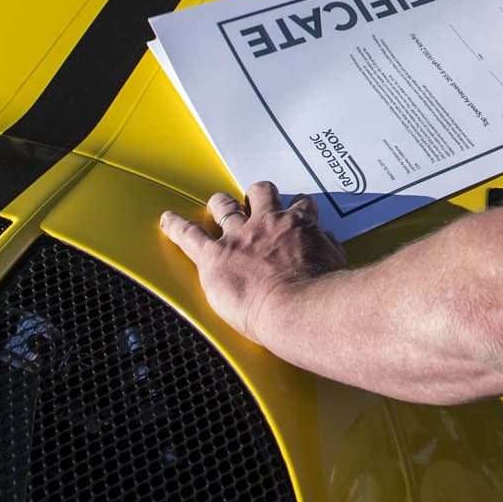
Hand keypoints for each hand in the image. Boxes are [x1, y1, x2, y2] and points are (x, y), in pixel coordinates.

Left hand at [160, 182, 346, 342]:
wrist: (296, 307)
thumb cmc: (320, 291)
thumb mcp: (336, 263)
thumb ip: (329, 248)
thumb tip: (329, 241)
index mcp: (297, 225)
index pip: (299, 205)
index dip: (297, 207)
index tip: (297, 212)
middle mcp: (267, 223)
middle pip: (260, 194)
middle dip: (257, 195)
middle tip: (255, 200)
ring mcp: (238, 237)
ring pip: (224, 206)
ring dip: (220, 204)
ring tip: (216, 203)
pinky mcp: (215, 256)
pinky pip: (189, 235)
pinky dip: (176, 226)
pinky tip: (167, 220)